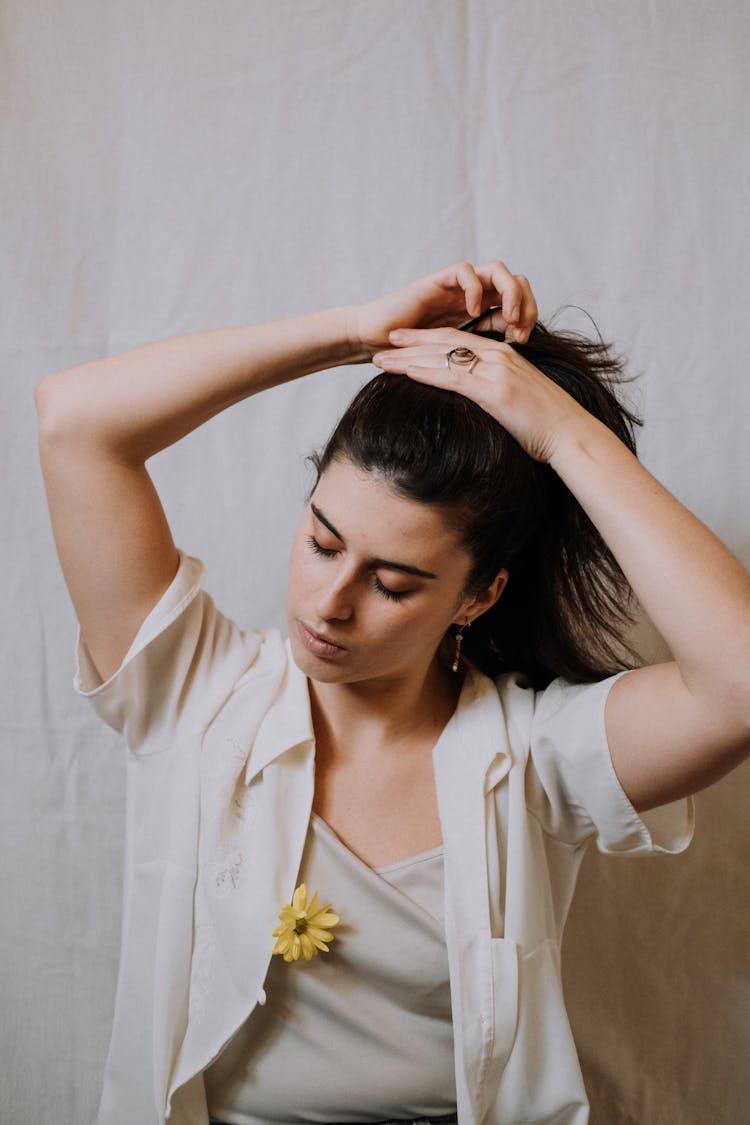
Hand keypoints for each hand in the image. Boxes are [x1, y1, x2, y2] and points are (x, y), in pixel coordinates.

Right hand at [349, 260, 537, 357]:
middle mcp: (471, 297)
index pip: (519, 304)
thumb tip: (506, 384)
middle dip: (526, 302)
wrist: (373, 346)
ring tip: (507, 317)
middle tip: (520, 330)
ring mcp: (455, 288)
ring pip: (496, 270)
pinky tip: (474, 312)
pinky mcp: (436, 283)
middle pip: (515, 282)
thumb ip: (476, 364)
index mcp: (480, 315)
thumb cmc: (408, 360)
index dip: (528, 318)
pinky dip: (474, 289)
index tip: (523, 343)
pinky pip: (464, 271)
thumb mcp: (454, 366)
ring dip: (508, 292)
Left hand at [372, 327, 588, 463]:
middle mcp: (499, 357)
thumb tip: (479, 404)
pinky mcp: (495, 391)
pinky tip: (405, 372)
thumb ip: (497, 394)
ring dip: (408, 357)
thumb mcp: (518, 403)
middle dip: (412, 341)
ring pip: (443, 357)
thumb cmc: (547, 426)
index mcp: (504, 357)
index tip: (405, 340)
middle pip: (446, 343)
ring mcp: (497, 372)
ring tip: (381, 358)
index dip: (428, 338)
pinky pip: (454, 377)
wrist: (571, 436)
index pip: (459, 341)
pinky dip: (427, 372)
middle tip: (384, 340)